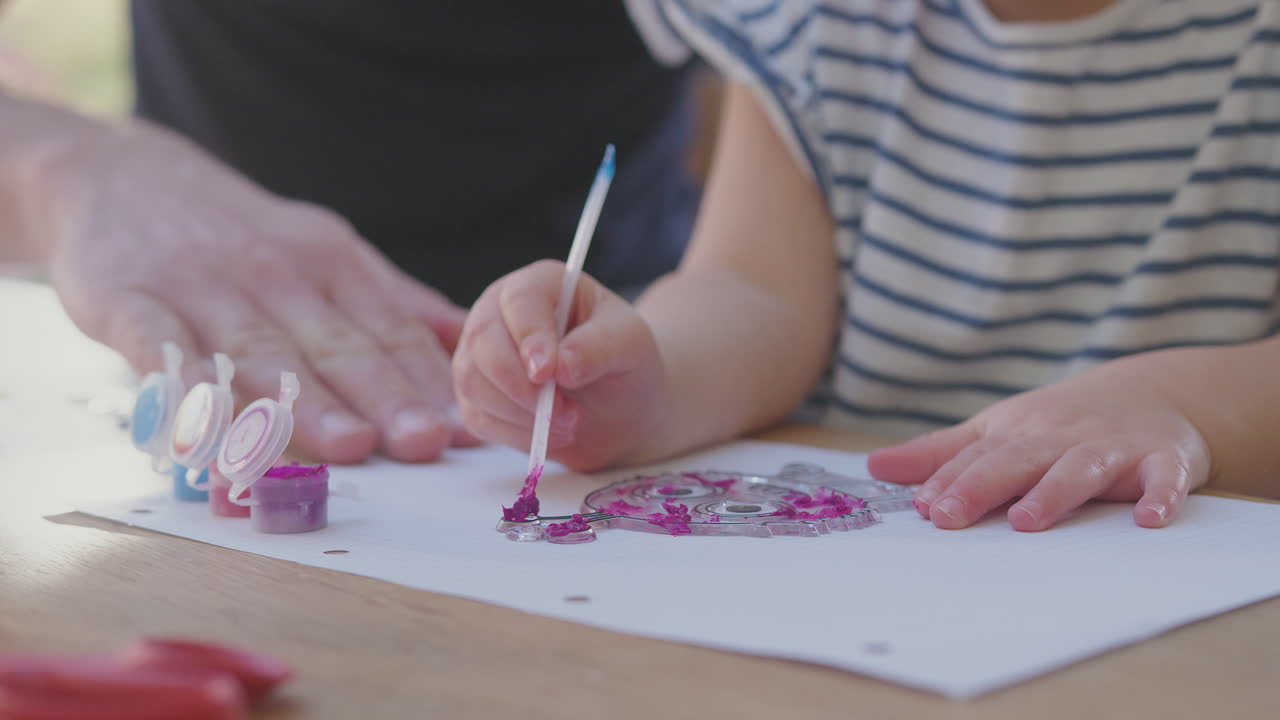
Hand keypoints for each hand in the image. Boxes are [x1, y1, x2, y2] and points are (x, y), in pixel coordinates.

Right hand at [37, 120, 470, 462]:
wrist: (115, 174)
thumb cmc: (242, 234)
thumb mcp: (326, 249)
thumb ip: (395, 301)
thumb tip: (470, 343)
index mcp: (330, 260)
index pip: (389, 327)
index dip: (430, 380)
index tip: (467, 428)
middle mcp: (273, 272)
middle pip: (335, 345)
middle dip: (385, 396)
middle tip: (426, 441)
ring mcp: (199, 287)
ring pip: (260, 354)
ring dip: (306, 404)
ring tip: (349, 446)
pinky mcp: (127, 301)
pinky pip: (161, 350)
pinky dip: (187, 391)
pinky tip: (213, 433)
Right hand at [452, 260, 664, 470]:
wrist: (618, 407)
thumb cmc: (623, 363)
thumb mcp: (631, 345)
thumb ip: (599, 347)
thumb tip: (560, 366)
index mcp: (543, 284)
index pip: (520, 300)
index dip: (530, 336)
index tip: (548, 373)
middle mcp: (501, 310)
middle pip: (482, 339)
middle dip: (521, 386)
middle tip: (565, 413)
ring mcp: (481, 351)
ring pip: (472, 381)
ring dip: (520, 414)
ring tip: (567, 422)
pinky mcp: (475, 393)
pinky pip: (476, 416)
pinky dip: (513, 433)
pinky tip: (547, 433)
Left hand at [867, 356, 1210, 530]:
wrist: (1151, 393)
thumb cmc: (1057, 424)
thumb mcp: (997, 431)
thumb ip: (940, 454)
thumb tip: (874, 468)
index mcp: (1016, 435)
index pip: (976, 459)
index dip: (948, 482)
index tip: (922, 507)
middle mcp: (1058, 439)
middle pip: (1016, 462)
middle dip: (980, 487)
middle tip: (948, 516)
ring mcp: (1111, 448)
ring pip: (1080, 470)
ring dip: (1054, 493)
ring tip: (1028, 520)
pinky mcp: (1163, 459)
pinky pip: (1164, 479)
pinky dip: (1160, 496)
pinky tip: (1149, 519)